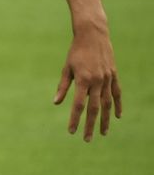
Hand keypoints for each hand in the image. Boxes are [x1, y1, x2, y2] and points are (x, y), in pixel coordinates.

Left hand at [54, 24, 120, 139]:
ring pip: (107, 104)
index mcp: (83, 80)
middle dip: (90, 125)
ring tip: (103, 133)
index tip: (71, 131)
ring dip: (105, 120)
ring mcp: (107, 79)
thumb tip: (56, 103)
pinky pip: (117, 94)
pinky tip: (117, 117)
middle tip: (87, 139)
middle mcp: (97, 81)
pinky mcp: (114, 75)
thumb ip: (63, 86)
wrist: (93, 35)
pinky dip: (118, 105)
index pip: (78, 105)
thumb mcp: (66, 68)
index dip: (74, 119)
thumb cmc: (76, 52)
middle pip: (94, 108)